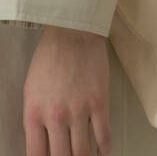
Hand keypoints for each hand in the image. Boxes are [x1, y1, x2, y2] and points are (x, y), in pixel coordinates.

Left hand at [22, 25, 112, 155]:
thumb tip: (43, 140)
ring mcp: (79, 110)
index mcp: (34, 114)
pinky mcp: (99, 102)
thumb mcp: (31, 90)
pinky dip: (104, 149)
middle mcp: (55, 116)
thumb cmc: (51, 56)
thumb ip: (35, 118)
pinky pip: (103, 134)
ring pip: (82, 152)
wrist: (73, 33)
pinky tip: (104, 152)